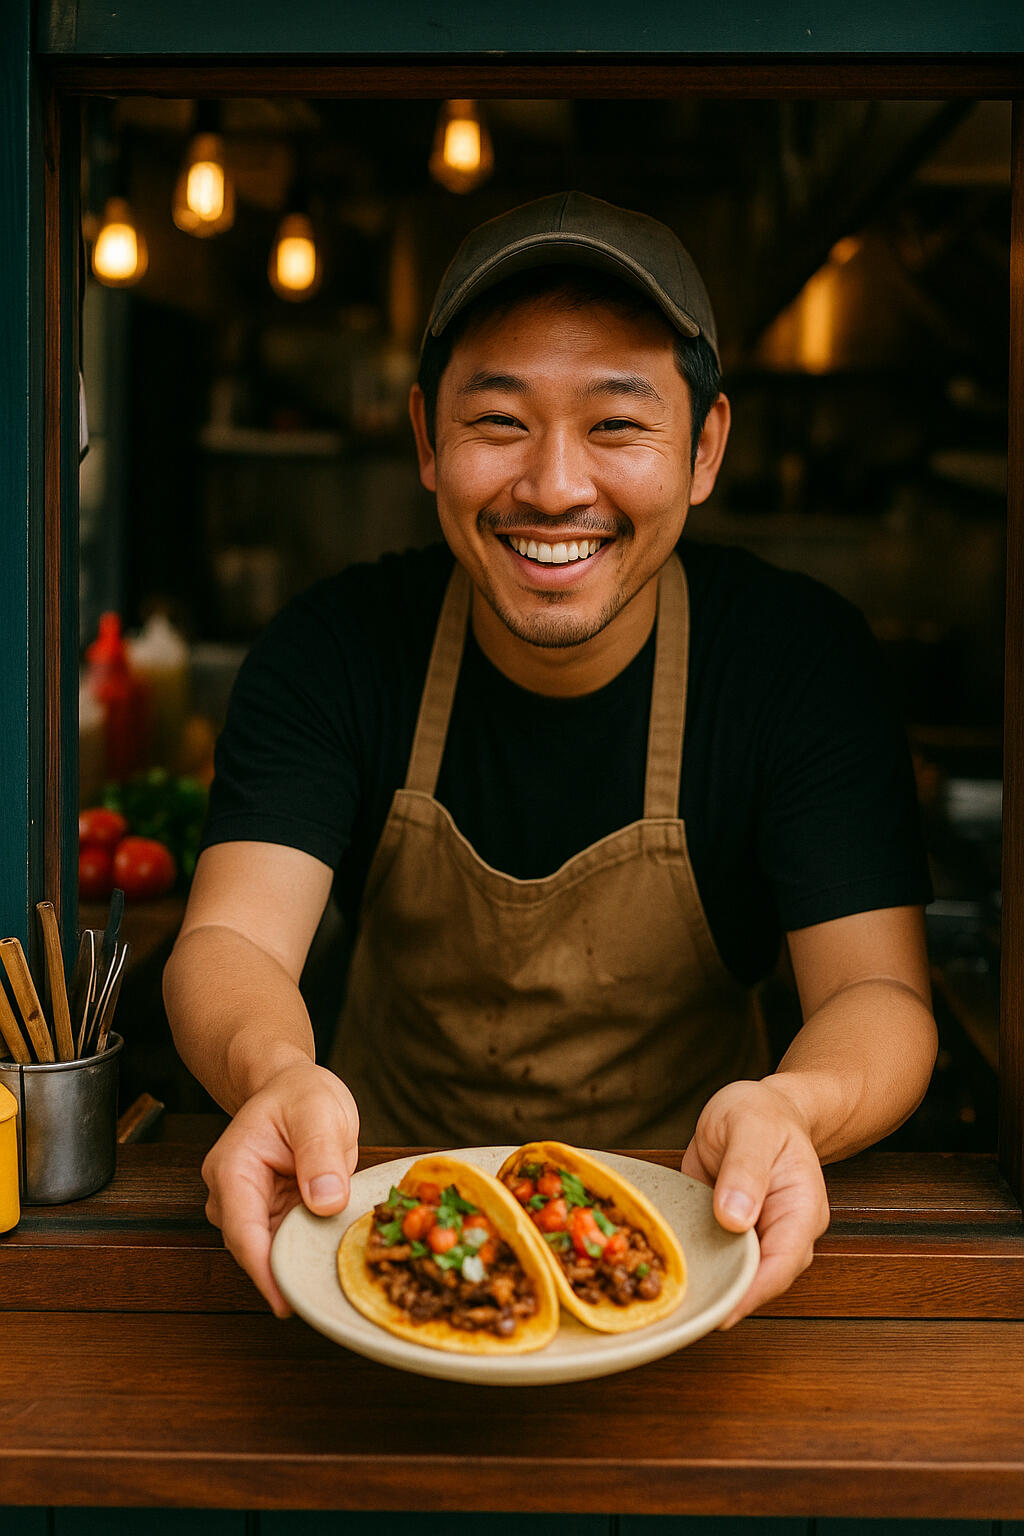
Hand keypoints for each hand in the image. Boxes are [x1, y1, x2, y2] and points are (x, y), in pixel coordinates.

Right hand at [201, 1061, 359, 1316]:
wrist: (293, 1089)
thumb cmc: (300, 1095)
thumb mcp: (317, 1111)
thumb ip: (321, 1153)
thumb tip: (326, 1201)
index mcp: (233, 1169)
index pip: (244, 1231)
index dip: (265, 1270)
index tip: (287, 1301)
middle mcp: (233, 1196)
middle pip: (255, 1251)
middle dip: (288, 1274)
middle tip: (327, 1297)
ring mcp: (252, 1210)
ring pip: (274, 1252)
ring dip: (303, 1264)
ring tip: (340, 1278)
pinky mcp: (274, 1218)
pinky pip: (291, 1244)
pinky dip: (311, 1252)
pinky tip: (338, 1260)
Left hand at [680, 1078, 829, 1328]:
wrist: (754, 1109)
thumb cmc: (760, 1114)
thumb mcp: (751, 1128)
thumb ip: (745, 1170)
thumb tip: (735, 1219)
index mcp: (800, 1211)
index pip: (782, 1263)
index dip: (751, 1291)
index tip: (720, 1312)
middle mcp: (782, 1233)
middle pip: (758, 1280)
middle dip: (722, 1297)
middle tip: (680, 1314)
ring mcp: (754, 1238)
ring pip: (732, 1275)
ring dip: (703, 1285)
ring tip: (664, 1301)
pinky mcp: (726, 1236)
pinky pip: (711, 1258)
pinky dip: (689, 1266)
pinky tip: (659, 1274)